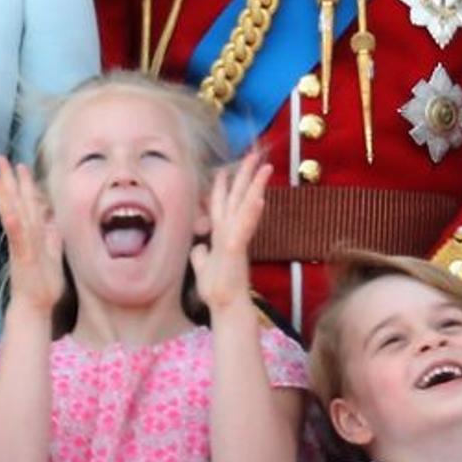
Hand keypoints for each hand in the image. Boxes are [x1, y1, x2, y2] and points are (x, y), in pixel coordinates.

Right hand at [0, 155, 63, 313]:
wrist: (36, 306)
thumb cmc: (43, 284)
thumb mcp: (53, 255)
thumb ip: (52, 236)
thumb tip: (53, 220)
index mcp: (32, 234)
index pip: (28, 204)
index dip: (25, 185)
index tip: (21, 165)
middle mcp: (24, 236)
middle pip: (16, 202)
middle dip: (9, 180)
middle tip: (0, 158)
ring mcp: (21, 245)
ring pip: (13, 214)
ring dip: (5, 195)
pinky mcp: (21, 257)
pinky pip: (17, 238)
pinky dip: (13, 224)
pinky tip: (9, 211)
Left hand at [189, 152, 271, 313]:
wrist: (224, 306)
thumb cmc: (216, 289)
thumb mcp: (202, 267)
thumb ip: (201, 254)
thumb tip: (197, 248)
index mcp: (222, 234)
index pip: (223, 204)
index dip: (224, 186)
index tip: (224, 169)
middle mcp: (231, 232)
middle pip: (238, 198)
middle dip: (245, 176)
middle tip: (254, 155)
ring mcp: (236, 240)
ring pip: (246, 207)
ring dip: (255, 187)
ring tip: (264, 168)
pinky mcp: (237, 250)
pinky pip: (245, 227)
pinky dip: (251, 212)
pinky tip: (259, 198)